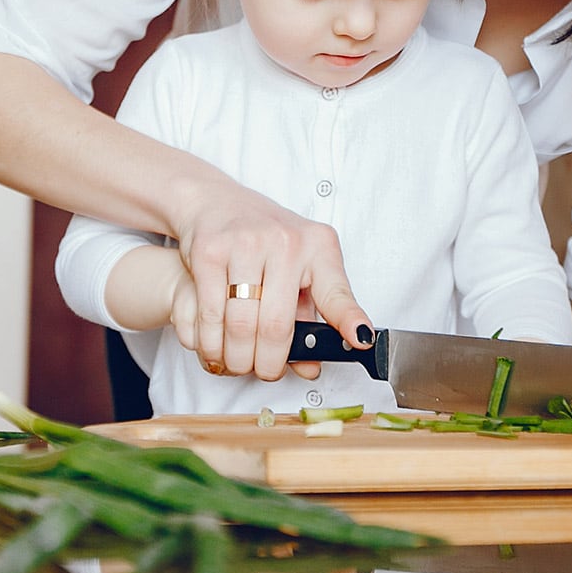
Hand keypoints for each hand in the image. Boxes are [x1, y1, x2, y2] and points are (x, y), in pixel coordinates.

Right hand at [171, 181, 370, 380]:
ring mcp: (246, 244)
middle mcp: (285, 242)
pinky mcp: (210, 252)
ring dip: (237, 358)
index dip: (349, 319)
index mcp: (317, 246)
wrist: (216, 201)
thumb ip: (308, 315)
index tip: (361, 340)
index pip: (337, 292)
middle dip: (268, 363)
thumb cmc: (263, 238)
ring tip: (238, 364)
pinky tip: (216, 349)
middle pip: (277, 326)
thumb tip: (311, 367)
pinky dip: (211, 342)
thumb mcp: (297, 267)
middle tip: (265, 371)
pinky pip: (211, 313)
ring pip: (242, 326)